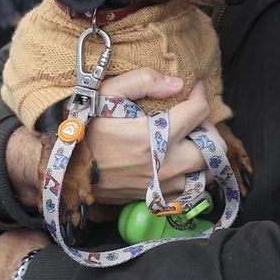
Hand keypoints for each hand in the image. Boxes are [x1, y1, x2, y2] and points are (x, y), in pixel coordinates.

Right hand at [85, 70, 207, 203]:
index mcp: (155, 135)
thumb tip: (177, 84)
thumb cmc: (86, 128)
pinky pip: (190, 191)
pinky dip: (193, 176)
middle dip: (210, 128)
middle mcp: (165, 164)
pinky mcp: (156, 198)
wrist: (66, 169)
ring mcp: (162, 185)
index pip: (198, 112)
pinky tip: (180, 163)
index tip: (195, 87)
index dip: (200, 94)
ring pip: (206, 173)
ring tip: (190, 141)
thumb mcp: (107, 93)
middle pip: (213, 148)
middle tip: (195, 119)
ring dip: (204, 155)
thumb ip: (143, 81)